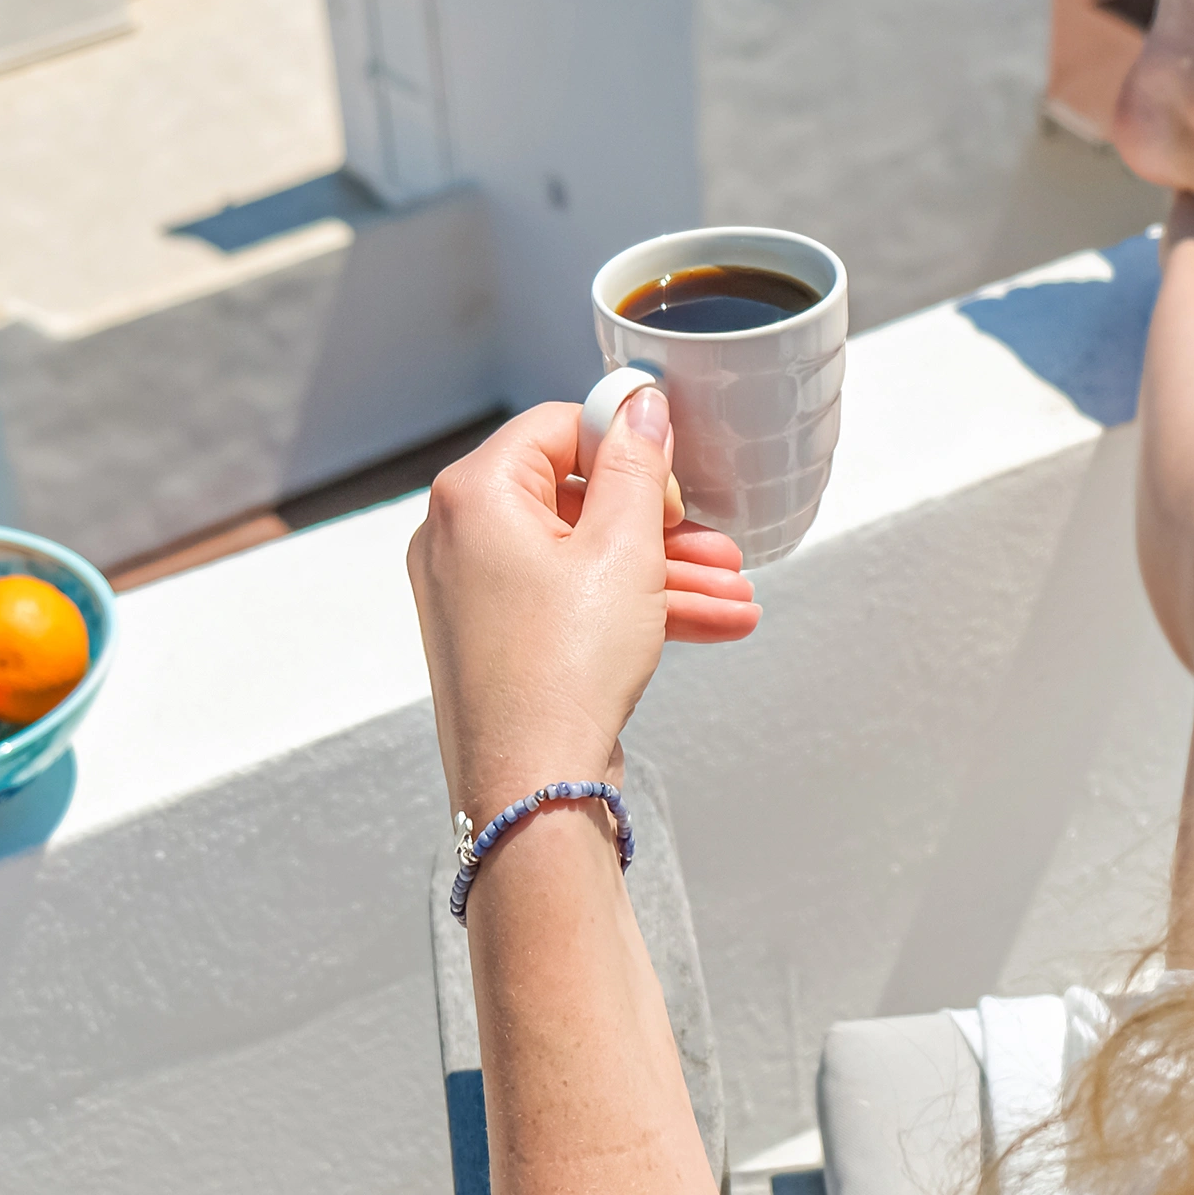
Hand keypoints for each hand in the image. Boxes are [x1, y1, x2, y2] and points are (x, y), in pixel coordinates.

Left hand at [408, 392, 756, 808]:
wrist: (532, 788)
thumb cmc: (562, 673)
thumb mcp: (624, 549)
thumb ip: (638, 467)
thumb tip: (640, 407)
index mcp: (476, 495)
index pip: (560, 428)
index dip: (627, 450)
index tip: (673, 483)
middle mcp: (460, 536)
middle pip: (577, 498)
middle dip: (661, 526)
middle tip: (716, 544)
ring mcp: (475, 592)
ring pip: (584, 558)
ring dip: (662, 573)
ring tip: (733, 595)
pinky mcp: (498, 638)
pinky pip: (571, 601)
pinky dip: (631, 608)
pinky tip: (709, 624)